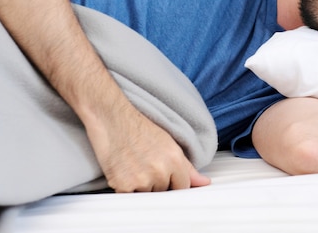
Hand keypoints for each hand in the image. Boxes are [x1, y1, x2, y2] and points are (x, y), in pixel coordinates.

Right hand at [85, 102, 210, 192]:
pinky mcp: (123, 185)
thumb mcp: (169, 144)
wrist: (112, 120)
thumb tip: (205, 183)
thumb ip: (188, 167)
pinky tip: (125, 171)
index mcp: (174, 159)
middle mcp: (160, 171)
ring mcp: (141, 180)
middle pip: (165, 192)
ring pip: (148, 196)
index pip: (183, 186)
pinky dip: (127, 189)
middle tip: (146, 166)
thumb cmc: (139, 130)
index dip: (175, 183)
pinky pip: (130, 198)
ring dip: (142, 188)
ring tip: (135, 167)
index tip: (167, 177)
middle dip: (158, 184)